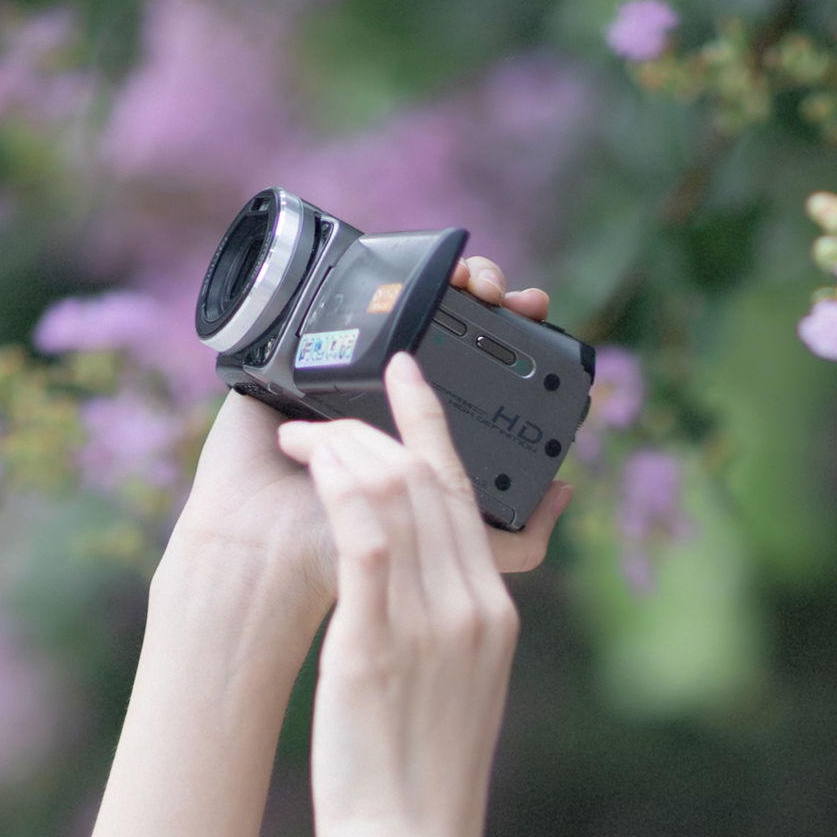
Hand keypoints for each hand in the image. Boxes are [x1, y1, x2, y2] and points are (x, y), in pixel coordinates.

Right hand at [159, 255, 566, 618]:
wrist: (268, 555)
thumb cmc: (354, 565)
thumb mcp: (455, 560)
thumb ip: (513, 541)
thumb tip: (567, 490)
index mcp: (427, 429)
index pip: (480, 363)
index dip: (510, 330)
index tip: (536, 305)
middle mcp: (386, 392)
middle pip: (445, 319)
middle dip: (481, 291)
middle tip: (497, 290)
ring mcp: (337, 369)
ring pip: (393, 302)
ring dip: (432, 277)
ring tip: (463, 278)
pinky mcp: (289, 358)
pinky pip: (324, 304)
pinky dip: (359, 280)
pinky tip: (396, 271)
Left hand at [277, 348, 550, 836]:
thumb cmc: (423, 788)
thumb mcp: (456, 697)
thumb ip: (450, 633)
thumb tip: (426, 596)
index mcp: (493, 616)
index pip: (467, 497)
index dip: (434, 425)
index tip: (407, 375)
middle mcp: (471, 608)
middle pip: (429, 481)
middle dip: (374, 425)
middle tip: (320, 407)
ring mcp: (428, 625)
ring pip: (394, 496)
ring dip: (340, 448)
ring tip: (295, 436)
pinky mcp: (377, 646)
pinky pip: (363, 541)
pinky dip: (337, 489)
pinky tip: (306, 464)